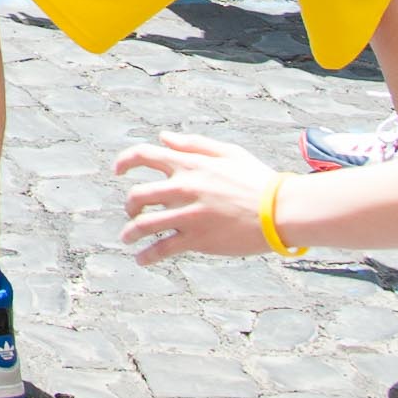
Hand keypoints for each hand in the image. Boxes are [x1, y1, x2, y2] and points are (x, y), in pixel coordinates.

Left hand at [116, 135, 285, 261]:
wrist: (281, 210)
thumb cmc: (257, 180)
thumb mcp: (228, 152)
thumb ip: (193, 143)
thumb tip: (163, 138)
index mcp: (189, 164)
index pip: (144, 155)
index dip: (124, 161)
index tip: (117, 171)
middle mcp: (183, 188)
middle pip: (137, 194)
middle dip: (129, 205)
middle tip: (131, 212)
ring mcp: (188, 215)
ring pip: (144, 224)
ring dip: (130, 232)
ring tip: (127, 239)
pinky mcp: (198, 239)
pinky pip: (163, 249)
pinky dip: (147, 255)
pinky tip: (141, 259)